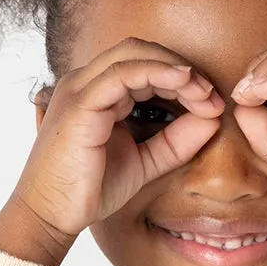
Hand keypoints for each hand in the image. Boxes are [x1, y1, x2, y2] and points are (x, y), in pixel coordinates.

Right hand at [0, 38, 224, 265]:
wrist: (52, 214)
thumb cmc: (90, 188)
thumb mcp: (147, 160)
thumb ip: (177, 140)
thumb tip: (214, 119)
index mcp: (98, 91)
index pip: (144, 64)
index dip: (182, 76)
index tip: (212, 102)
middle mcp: (86, 82)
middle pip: (141, 50)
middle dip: (182, 68)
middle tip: (212, 95)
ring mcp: (80, 88)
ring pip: (133, 54)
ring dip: (176, 70)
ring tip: (204, 93)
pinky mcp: (79, 103)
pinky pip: (122, 74)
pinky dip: (157, 73)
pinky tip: (184, 84)